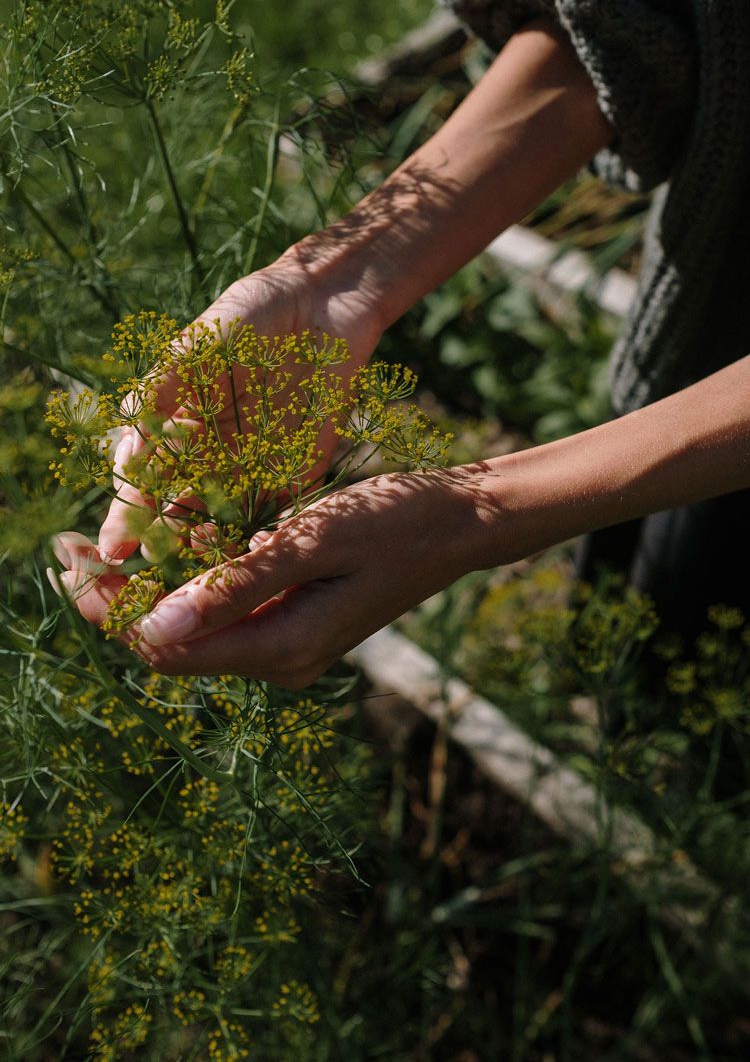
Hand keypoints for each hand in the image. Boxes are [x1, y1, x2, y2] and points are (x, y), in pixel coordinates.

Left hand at [65, 466, 492, 688]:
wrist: (458, 525)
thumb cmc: (395, 522)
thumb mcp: (312, 541)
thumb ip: (234, 585)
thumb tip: (151, 626)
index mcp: (281, 646)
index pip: (165, 645)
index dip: (107, 606)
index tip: (63, 557)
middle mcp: (279, 659)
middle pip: (172, 644)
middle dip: (115, 599)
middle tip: (65, 547)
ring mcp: (287, 644)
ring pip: (193, 629)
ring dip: (147, 591)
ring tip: (101, 546)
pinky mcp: (293, 623)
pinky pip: (224, 613)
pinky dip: (189, 583)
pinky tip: (169, 545)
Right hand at [98, 251, 385, 563]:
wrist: (323, 304)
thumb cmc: (249, 314)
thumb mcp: (197, 343)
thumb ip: (161, 388)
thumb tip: (126, 441)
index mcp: (175, 428)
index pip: (142, 483)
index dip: (126, 518)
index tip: (114, 551)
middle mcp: (209, 456)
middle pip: (177, 514)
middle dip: (163, 545)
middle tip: (155, 568)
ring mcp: (252, 468)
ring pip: (223, 524)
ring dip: (210, 549)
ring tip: (199, 567)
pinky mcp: (297, 473)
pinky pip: (277, 516)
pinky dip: (263, 540)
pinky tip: (251, 557)